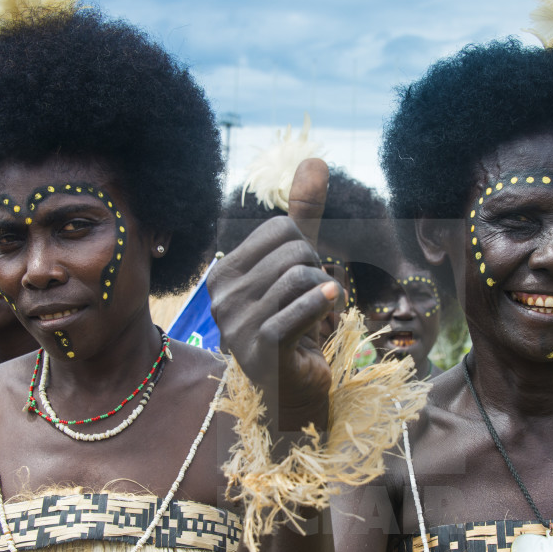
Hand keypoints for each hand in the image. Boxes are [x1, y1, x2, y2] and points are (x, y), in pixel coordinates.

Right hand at [209, 159, 342, 430]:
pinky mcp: (261, 349)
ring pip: (302, 278)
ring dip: (326, 294)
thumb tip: (314, 159)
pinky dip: (323, 304)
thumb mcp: (296, 265)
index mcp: (223, 273)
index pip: (280, 229)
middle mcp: (222, 296)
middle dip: (319, 271)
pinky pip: (300, 310)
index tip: (305, 281)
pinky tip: (330, 306)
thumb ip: (302, 215)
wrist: (293, 392)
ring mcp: (237, 325)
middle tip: (317, 300)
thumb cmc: (293, 327)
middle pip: (293, 251)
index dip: (307, 249)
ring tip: (321, 315)